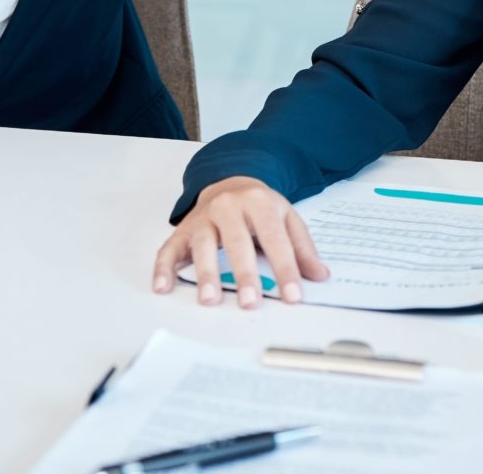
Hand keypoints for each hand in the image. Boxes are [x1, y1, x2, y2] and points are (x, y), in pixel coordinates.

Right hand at [151, 176, 328, 308]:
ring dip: (206, 273)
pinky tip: (163, 287)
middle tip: (251, 302)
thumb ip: (303, 247)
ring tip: (210, 299)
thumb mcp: (287, 218)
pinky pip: (170, 248)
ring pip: (203, 245)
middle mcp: (228, 206)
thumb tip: (319, 276)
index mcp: (259, 203)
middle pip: (237, 242)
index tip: (293, 296)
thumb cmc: (259, 207)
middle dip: (244, 274)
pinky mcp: (183, 229)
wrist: (229, 181)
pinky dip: (163, 268)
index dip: (285, 269)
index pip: (275, 240)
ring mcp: (203, 217)